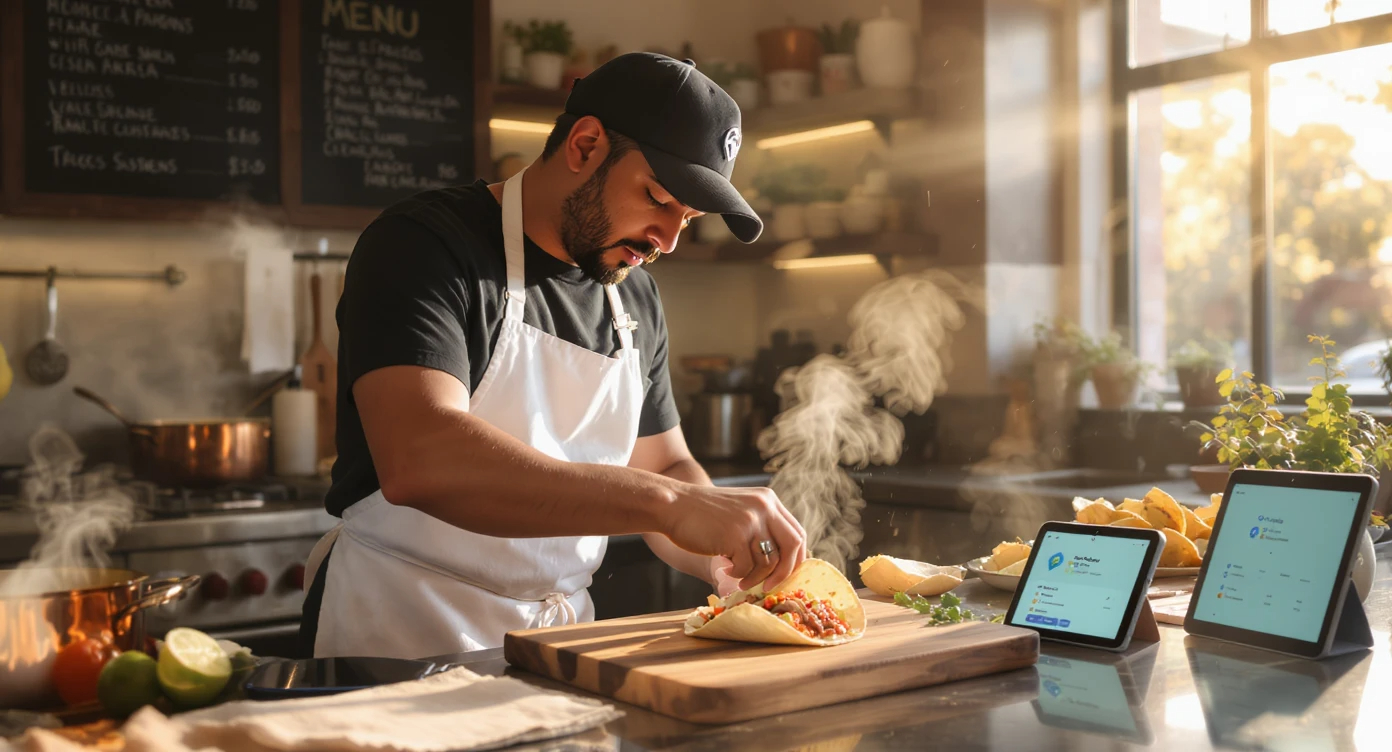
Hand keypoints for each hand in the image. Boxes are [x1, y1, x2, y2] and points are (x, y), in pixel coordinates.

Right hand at [662, 484, 806, 590]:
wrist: (673, 506)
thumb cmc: (704, 514)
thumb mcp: (740, 510)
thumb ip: (762, 527)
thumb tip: (783, 565)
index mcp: (769, 500)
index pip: (797, 533)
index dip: (795, 558)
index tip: (785, 574)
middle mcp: (765, 507)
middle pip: (792, 546)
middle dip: (784, 572)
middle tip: (769, 586)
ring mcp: (751, 520)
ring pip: (769, 562)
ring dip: (753, 577)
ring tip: (737, 577)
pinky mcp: (736, 535)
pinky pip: (747, 567)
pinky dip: (737, 574)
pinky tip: (724, 567)